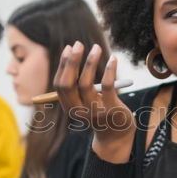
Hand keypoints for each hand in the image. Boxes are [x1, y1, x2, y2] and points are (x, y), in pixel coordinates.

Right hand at [53, 42, 134, 162]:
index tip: (69, 49)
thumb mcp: (84, 100)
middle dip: (72, 62)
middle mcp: (78, 111)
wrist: (117, 133)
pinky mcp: (111, 109)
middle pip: (68, 84)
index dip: (63, 65)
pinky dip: (110, 70)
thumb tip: (72, 55)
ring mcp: (94, 111)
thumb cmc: (99, 110)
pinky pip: (108, 86)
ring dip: (91, 62)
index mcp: (69, 107)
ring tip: (97, 48)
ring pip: (86, 83)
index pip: (60, 85)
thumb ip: (77, 84)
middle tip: (78, 44)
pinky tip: (113, 59)